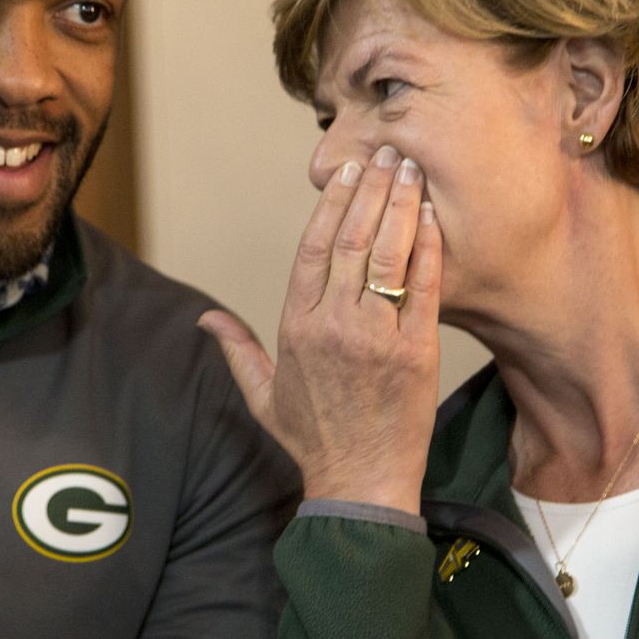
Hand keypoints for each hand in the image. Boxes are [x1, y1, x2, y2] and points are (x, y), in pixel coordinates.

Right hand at [199, 145, 441, 512]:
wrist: (360, 485)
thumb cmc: (313, 442)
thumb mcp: (263, 396)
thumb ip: (236, 350)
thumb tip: (205, 320)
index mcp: (296, 327)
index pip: (311, 247)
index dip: (330, 204)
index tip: (346, 173)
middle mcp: (333, 325)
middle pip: (351, 239)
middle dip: (371, 190)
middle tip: (387, 153)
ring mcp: (376, 337)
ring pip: (388, 254)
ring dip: (401, 205)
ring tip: (411, 170)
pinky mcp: (416, 352)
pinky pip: (424, 288)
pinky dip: (429, 248)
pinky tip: (434, 216)